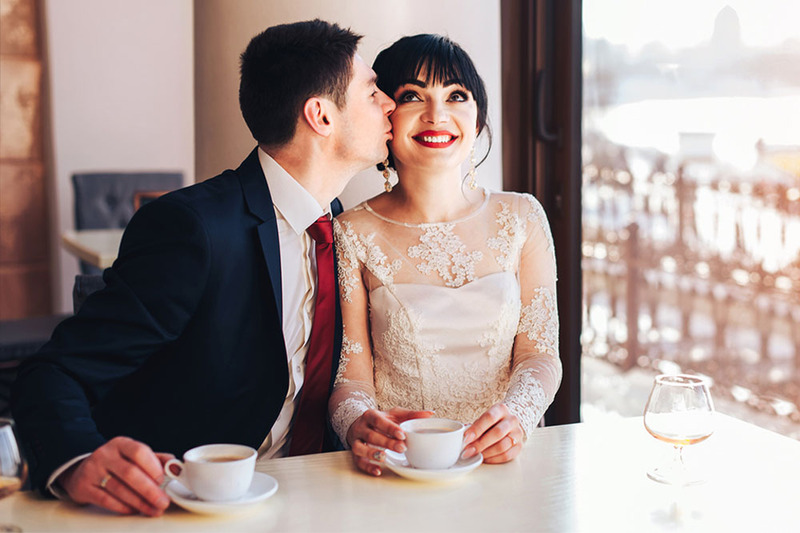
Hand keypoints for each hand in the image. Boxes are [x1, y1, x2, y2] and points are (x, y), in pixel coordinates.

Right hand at [58, 436, 173, 515]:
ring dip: (139, 502)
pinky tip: (134, 510)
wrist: (82, 471)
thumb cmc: (115, 463)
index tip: (164, 480)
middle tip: (163, 501)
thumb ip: (155, 460)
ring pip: (119, 489)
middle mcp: (105, 455)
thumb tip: (175, 466)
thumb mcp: (133, 456)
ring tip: (153, 509)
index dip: (153, 466)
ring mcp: (92, 470)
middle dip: (149, 490)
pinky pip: (106, 500)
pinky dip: (123, 507)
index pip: (139, 451)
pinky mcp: (84, 487)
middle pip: (130, 473)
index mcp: (121, 444)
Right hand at [347, 407, 433, 475]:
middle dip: (386, 442)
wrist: (360, 424)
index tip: (402, 434)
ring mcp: (356, 441)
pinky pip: (358, 461)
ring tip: (384, 457)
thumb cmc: (381, 420)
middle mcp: (361, 428)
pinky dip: (367, 467)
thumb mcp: (394, 414)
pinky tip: (378, 470)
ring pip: (359, 448)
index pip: (378, 421)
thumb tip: (430, 414)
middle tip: (402, 448)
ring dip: (372, 453)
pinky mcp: (355, 453)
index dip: (390, 428)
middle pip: (371, 435)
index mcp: (371, 415)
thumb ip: (411, 415)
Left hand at [461, 403, 523, 463]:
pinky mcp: (519, 446)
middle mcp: (512, 420)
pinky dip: (493, 459)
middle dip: (480, 444)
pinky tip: (484, 458)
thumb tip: (462, 438)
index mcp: (501, 409)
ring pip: (502, 446)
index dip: (477, 429)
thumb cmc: (491, 422)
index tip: (466, 438)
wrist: (508, 423)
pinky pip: (506, 455)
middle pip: (497, 433)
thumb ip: (473, 427)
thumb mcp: (483, 419)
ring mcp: (517, 433)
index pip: (489, 418)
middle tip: (467, 451)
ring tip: (475, 456)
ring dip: (486, 453)